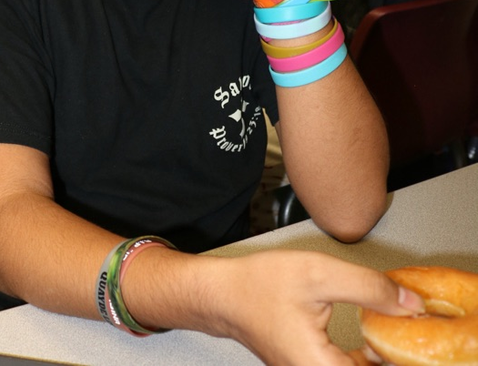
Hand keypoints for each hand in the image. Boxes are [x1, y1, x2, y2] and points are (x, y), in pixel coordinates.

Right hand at [203, 250, 423, 365]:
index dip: (395, 356)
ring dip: (378, 356)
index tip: (406, 334)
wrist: (223, 294)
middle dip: (388, 354)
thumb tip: (409, 306)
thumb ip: (369, 289)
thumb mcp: (320, 275)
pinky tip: (373, 338)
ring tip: (389, 328)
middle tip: (400, 325)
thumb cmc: (260, 285)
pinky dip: (364, 357)